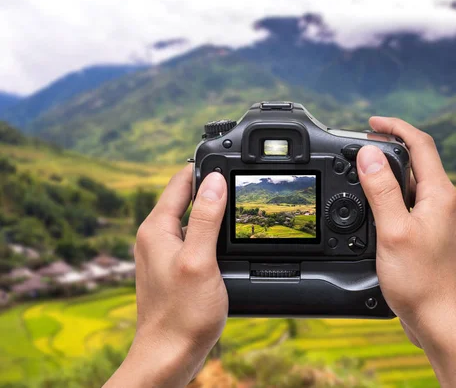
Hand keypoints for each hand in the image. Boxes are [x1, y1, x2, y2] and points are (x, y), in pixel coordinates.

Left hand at [105, 166, 227, 387]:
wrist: (169, 355)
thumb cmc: (181, 314)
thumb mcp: (199, 259)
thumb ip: (206, 218)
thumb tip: (214, 180)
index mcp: (156, 228)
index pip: (180, 181)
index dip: (204, 167)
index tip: (228, 158)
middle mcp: (156, 237)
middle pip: (186, 198)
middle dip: (212, 186)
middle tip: (241, 180)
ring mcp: (164, 254)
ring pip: (192, 219)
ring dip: (213, 211)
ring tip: (239, 205)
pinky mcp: (174, 269)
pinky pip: (194, 239)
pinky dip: (211, 233)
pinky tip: (228, 241)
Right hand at [357, 117, 455, 386]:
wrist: (444, 323)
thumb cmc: (423, 283)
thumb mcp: (393, 231)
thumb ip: (381, 190)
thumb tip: (368, 153)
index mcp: (440, 195)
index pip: (420, 144)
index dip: (395, 127)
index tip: (371, 122)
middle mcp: (446, 203)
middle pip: (419, 161)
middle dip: (391, 147)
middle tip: (362, 145)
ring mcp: (441, 220)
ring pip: (415, 184)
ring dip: (391, 173)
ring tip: (364, 173)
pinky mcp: (434, 237)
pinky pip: (413, 204)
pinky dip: (394, 197)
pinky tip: (376, 209)